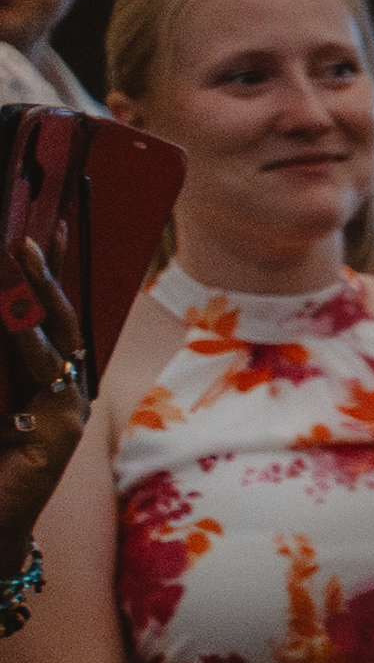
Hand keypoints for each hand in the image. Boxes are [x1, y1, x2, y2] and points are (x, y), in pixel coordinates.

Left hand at [0, 238, 89, 554]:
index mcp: (46, 384)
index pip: (53, 318)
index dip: (53, 275)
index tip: (50, 230)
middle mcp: (64, 393)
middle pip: (66, 320)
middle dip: (52, 275)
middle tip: (40, 234)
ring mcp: (66, 412)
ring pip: (60, 340)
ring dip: (40, 295)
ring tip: (23, 258)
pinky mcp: (59, 432)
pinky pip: (45, 376)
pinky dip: (30, 344)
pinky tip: (18, 322)